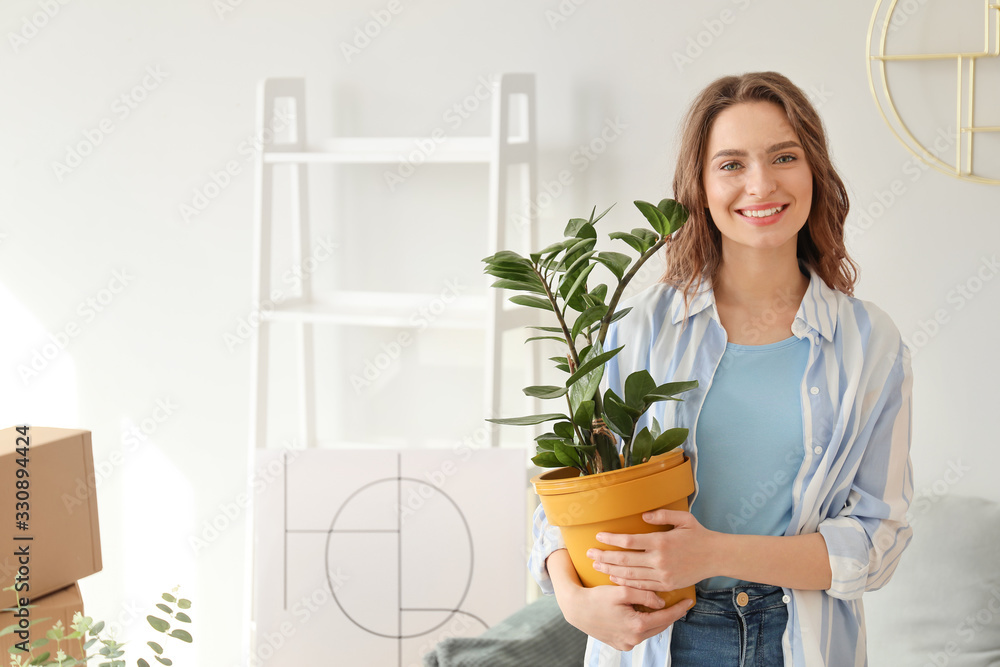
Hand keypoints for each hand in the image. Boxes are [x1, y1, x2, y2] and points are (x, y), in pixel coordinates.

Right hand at [547, 549, 692, 651]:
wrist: (576, 609)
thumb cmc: (597, 597)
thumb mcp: (622, 590)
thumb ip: (644, 594)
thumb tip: (661, 601)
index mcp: (636, 626)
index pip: (665, 618)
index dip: (679, 609)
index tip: (690, 601)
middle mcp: (633, 639)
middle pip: (660, 626)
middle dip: (670, 614)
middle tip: (680, 603)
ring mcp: (626, 644)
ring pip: (649, 631)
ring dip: (657, 619)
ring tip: (663, 607)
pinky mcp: (620, 645)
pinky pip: (638, 634)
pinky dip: (644, 625)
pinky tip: (646, 614)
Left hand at [588, 509, 719, 592]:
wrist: (716, 556)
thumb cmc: (698, 534)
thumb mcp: (683, 519)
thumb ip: (662, 514)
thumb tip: (642, 516)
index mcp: (661, 541)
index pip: (629, 541)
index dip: (611, 539)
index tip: (598, 536)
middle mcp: (659, 560)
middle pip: (625, 560)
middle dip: (604, 556)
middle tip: (589, 553)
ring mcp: (662, 574)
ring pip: (630, 575)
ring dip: (611, 570)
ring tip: (597, 565)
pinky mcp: (666, 585)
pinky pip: (641, 585)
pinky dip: (626, 582)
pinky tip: (614, 578)